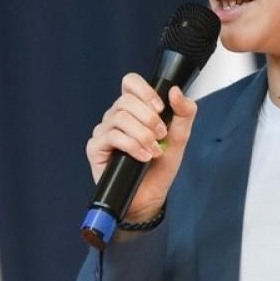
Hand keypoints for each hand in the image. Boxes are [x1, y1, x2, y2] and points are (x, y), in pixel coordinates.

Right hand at [86, 73, 197, 225]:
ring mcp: (104, 132)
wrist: (150, 198)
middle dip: (148, 118)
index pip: (130, 82)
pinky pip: (112, 136)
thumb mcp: (179, 138)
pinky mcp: (96, 148)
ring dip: (142, 134)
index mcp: (133, 110)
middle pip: (126, 101)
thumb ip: (184, 113)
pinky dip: (132, 146)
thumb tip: (175, 91)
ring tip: (154, 151)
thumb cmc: (160, 168)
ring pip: (120, 117)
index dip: (145, 90)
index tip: (160, 108)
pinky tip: (143, 157)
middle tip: (161, 136)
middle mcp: (115, 117)